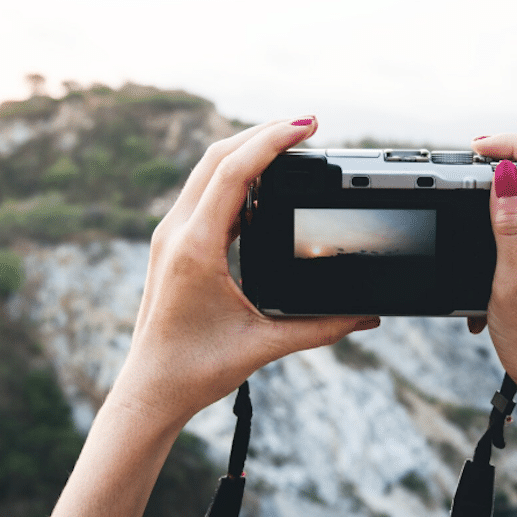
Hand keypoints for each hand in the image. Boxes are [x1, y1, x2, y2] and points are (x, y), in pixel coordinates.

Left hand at [108, 118, 378, 434]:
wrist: (149, 390)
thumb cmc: (195, 370)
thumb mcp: (265, 346)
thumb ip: (322, 328)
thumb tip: (367, 316)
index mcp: (196, 248)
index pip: (234, 172)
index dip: (272, 141)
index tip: (307, 125)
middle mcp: (177, 233)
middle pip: (217, 157)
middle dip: (263, 133)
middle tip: (307, 125)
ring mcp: (170, 236)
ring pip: (206, 170)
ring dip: (246, 150)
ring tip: (288, 143)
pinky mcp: (172, 245)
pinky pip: (202, 192)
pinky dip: (233, 175)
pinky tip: (261, 182)